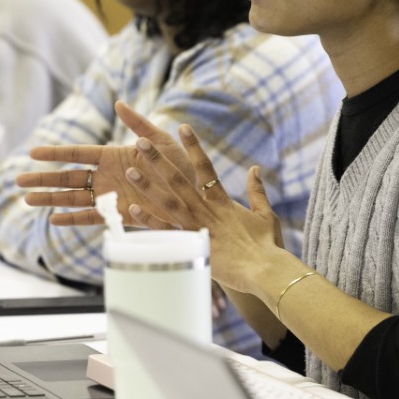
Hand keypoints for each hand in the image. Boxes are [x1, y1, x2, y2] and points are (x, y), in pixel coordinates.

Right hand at [16, 101, 190, 225]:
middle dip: (43, 180)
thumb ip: (139, 123)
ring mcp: (113, 197)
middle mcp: (109, 177)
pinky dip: (74, 219)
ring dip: (51, 200)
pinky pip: (93, 218)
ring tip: (27, 201)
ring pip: (74, 198)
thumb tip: (119, 103)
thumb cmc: (182, 165)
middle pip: (68, 178)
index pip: (77, 154)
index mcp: (114, 156)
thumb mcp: (160, 140)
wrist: (198, 194)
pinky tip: (54, 220)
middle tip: (18, 182)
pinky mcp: (121, 216)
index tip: (32, 152)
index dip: (55, 154)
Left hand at [126, 123, 283, 292]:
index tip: (182, 127)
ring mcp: (196, 227)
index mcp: (221, 200)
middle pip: (177, 179)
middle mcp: (205, 209)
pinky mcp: (191, 246)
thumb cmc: (267, 246)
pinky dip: (149, 221)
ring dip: (147, 186)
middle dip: (158, 159)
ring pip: (167, 201)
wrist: (265, 271)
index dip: (193, 146)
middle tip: (140, 142)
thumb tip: (255, 168)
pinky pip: (166, 231)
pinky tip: (133, 209)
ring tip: (130, 171)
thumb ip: (257, 190)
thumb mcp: (265, 214)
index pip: (205, 166)